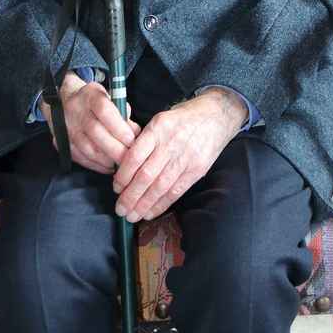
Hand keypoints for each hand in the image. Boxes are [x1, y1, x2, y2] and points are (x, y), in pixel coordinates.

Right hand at [41, 71, 139, 173]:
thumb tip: (136, 134)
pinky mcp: (62, 143)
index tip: (131, 139)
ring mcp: (67, 127)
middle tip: (129, 157)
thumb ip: (123, 114)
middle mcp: (76, 110)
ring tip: (120, 164)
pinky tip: (108, 166)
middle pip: (95, 132)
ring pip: (87, 148)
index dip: (119, 127)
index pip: (104, 110)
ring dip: (106, 159)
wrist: (64, 101)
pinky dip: (96, 165)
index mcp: (90, 95)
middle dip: (115, 148)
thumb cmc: (95, 101)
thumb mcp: (110, 97)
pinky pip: (80, 157)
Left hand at [112, 88, 248, 221]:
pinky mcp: (197, 170)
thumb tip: (122, 167)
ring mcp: (186, 158)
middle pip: (146, 175)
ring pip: (160, 187)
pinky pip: (176, 191)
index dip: (123, 176)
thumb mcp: (161, 119)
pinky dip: (161, 205)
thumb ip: (143, 140)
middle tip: (120, 209)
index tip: (116, 188)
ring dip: (143, 205)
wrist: (216, 116)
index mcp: (158, 128)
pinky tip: (150, 213)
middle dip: (130, 196)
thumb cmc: (183, 118)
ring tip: (131, 216)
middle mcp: (171, 143)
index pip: (135, 156)